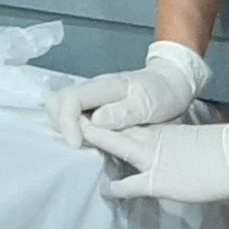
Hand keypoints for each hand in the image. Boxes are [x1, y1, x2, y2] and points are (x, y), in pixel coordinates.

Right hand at [45, 40, 208, 145]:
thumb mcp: (149, 104)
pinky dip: (72, 129)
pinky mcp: (92, 105)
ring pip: (61, 107)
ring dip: (64, 127)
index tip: (76, 144)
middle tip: (77, 145)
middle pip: (57, 100)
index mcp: (105, 86)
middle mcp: (92, 88)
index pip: (71, 98)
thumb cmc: (163, 94)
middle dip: (60, 124)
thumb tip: (95, 121)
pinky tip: (87, 141)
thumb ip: (124, 112)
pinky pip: (72, 115)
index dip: (67, 122)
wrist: (172, 84)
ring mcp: (91, 96)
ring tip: (82, 145)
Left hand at [82, 117, 228, 202]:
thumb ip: (169, 141)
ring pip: (117, 146)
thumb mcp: (187, 140)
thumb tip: (160, 145)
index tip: (87, 113)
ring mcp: (153, 159)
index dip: (106, 119)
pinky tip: (103, 190)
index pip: (126, 121)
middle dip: (92, 124)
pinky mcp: (158, 180)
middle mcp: (152, 140)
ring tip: (74, 139)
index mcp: (160, 130)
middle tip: (68, 117)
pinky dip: (116, 188)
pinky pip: (130, 185)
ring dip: (96, 142)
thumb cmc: (217, 151)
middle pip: (116, 127)